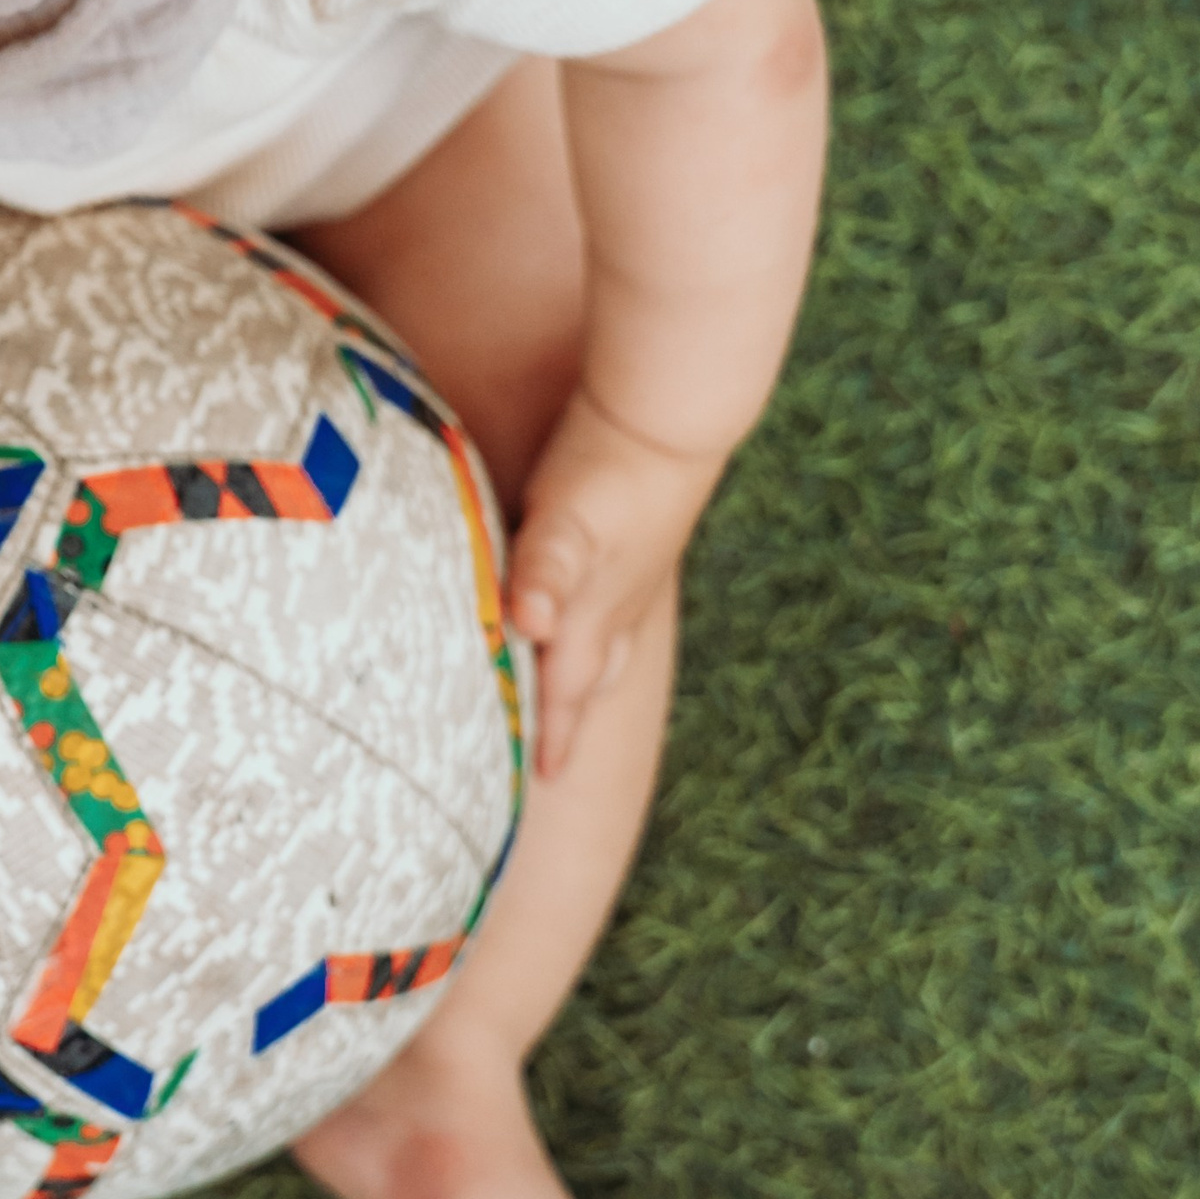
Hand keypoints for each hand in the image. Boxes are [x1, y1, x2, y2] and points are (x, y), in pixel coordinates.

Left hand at [504, 391, 722, 777]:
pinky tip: (584, 604)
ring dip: (586, 675)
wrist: (667, 417)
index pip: (563, 691)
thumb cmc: (609, 469)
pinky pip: (612, 602)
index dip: (549, 733)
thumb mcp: (566, 524)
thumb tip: (531, 630)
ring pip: (607, 643)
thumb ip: (543, 574)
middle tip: (552, 755)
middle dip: (569, 717)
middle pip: (588, 677)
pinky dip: (595, 620)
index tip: (539, 781)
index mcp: (590, 616)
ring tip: (573, 695)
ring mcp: (630, 576)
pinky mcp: (633, 542)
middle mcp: (614, 607)